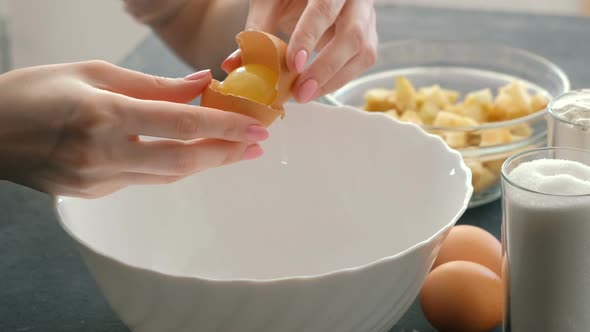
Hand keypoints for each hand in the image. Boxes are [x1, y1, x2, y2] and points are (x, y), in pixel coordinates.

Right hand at [0, 61, 268, 197]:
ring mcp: (97, 181)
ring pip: (167, 176)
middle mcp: (102, 154)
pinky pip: (144, 180)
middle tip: (257, 145)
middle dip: (226, 154)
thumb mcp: (93, 73)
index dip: (226, 127)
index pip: (182, 124)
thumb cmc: (36, 91)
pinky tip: (185, 153)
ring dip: (204, 163)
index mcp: (103, 115)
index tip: (257, 127)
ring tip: (233, 150)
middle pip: (183, 161)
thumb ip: (153, 85)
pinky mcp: (94, 194)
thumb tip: (202, 85)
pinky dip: (169, 165)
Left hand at [222, 0, 377, 102]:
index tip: (293, 64)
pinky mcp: (368, 36)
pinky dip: (339, 79)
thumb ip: (256, 30)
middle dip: (325, 68)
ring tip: (305, 95)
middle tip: (300, 92)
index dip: (310, 37)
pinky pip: (362, 62)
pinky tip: (316, 88)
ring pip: (363, 52)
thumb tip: (233, 64)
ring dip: (333, 79)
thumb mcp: (270, 2)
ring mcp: (367, 18)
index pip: (325, 7)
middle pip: (353, 34)